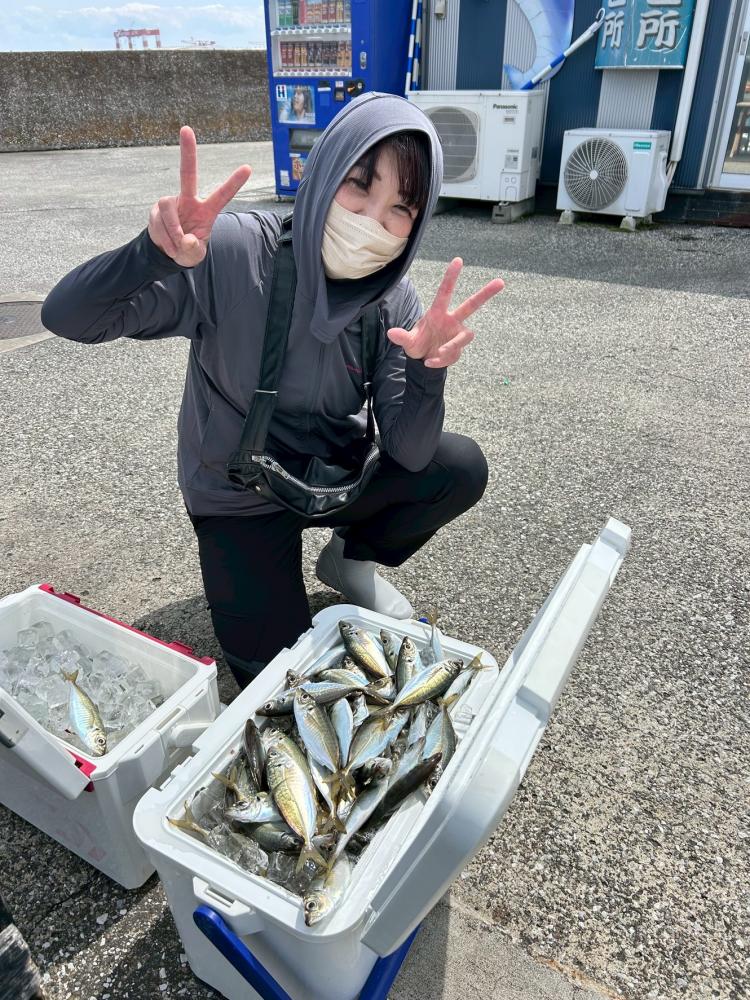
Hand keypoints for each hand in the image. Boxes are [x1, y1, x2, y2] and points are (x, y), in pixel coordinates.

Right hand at [147, 125, 251, 266]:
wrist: (167, 252)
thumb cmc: (187, 249)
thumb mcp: (194, 256)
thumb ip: (193, 250)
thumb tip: (186, 240)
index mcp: (206, 211)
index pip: (223, 195)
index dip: (235, 183)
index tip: (248, 168)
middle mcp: (189, 201)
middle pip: (187, 173)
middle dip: (187, 152)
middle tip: (186, 128)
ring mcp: (171, 203)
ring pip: (168, 210)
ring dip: (172, 231)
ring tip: (176, 245)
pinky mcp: (156, 209)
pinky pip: (159, 221)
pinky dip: (164, 236)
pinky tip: (168, 243)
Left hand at [387, 258, 503, 367]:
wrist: (424, 361)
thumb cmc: (417, 344)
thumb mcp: (408, 342)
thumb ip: (402, 337)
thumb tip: (391, 333)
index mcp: (438, 313)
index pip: (445, 292)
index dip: (451, 277)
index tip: (458, 260)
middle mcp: (452, 320)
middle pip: (472, 305)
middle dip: (486, 294)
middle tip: (501, 282)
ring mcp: (457, 334)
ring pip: (466, 335)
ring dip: (453, 345)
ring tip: (438, 353)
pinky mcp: (459, 349)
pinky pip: (454, 354)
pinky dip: (441, 360)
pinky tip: (430, 362)